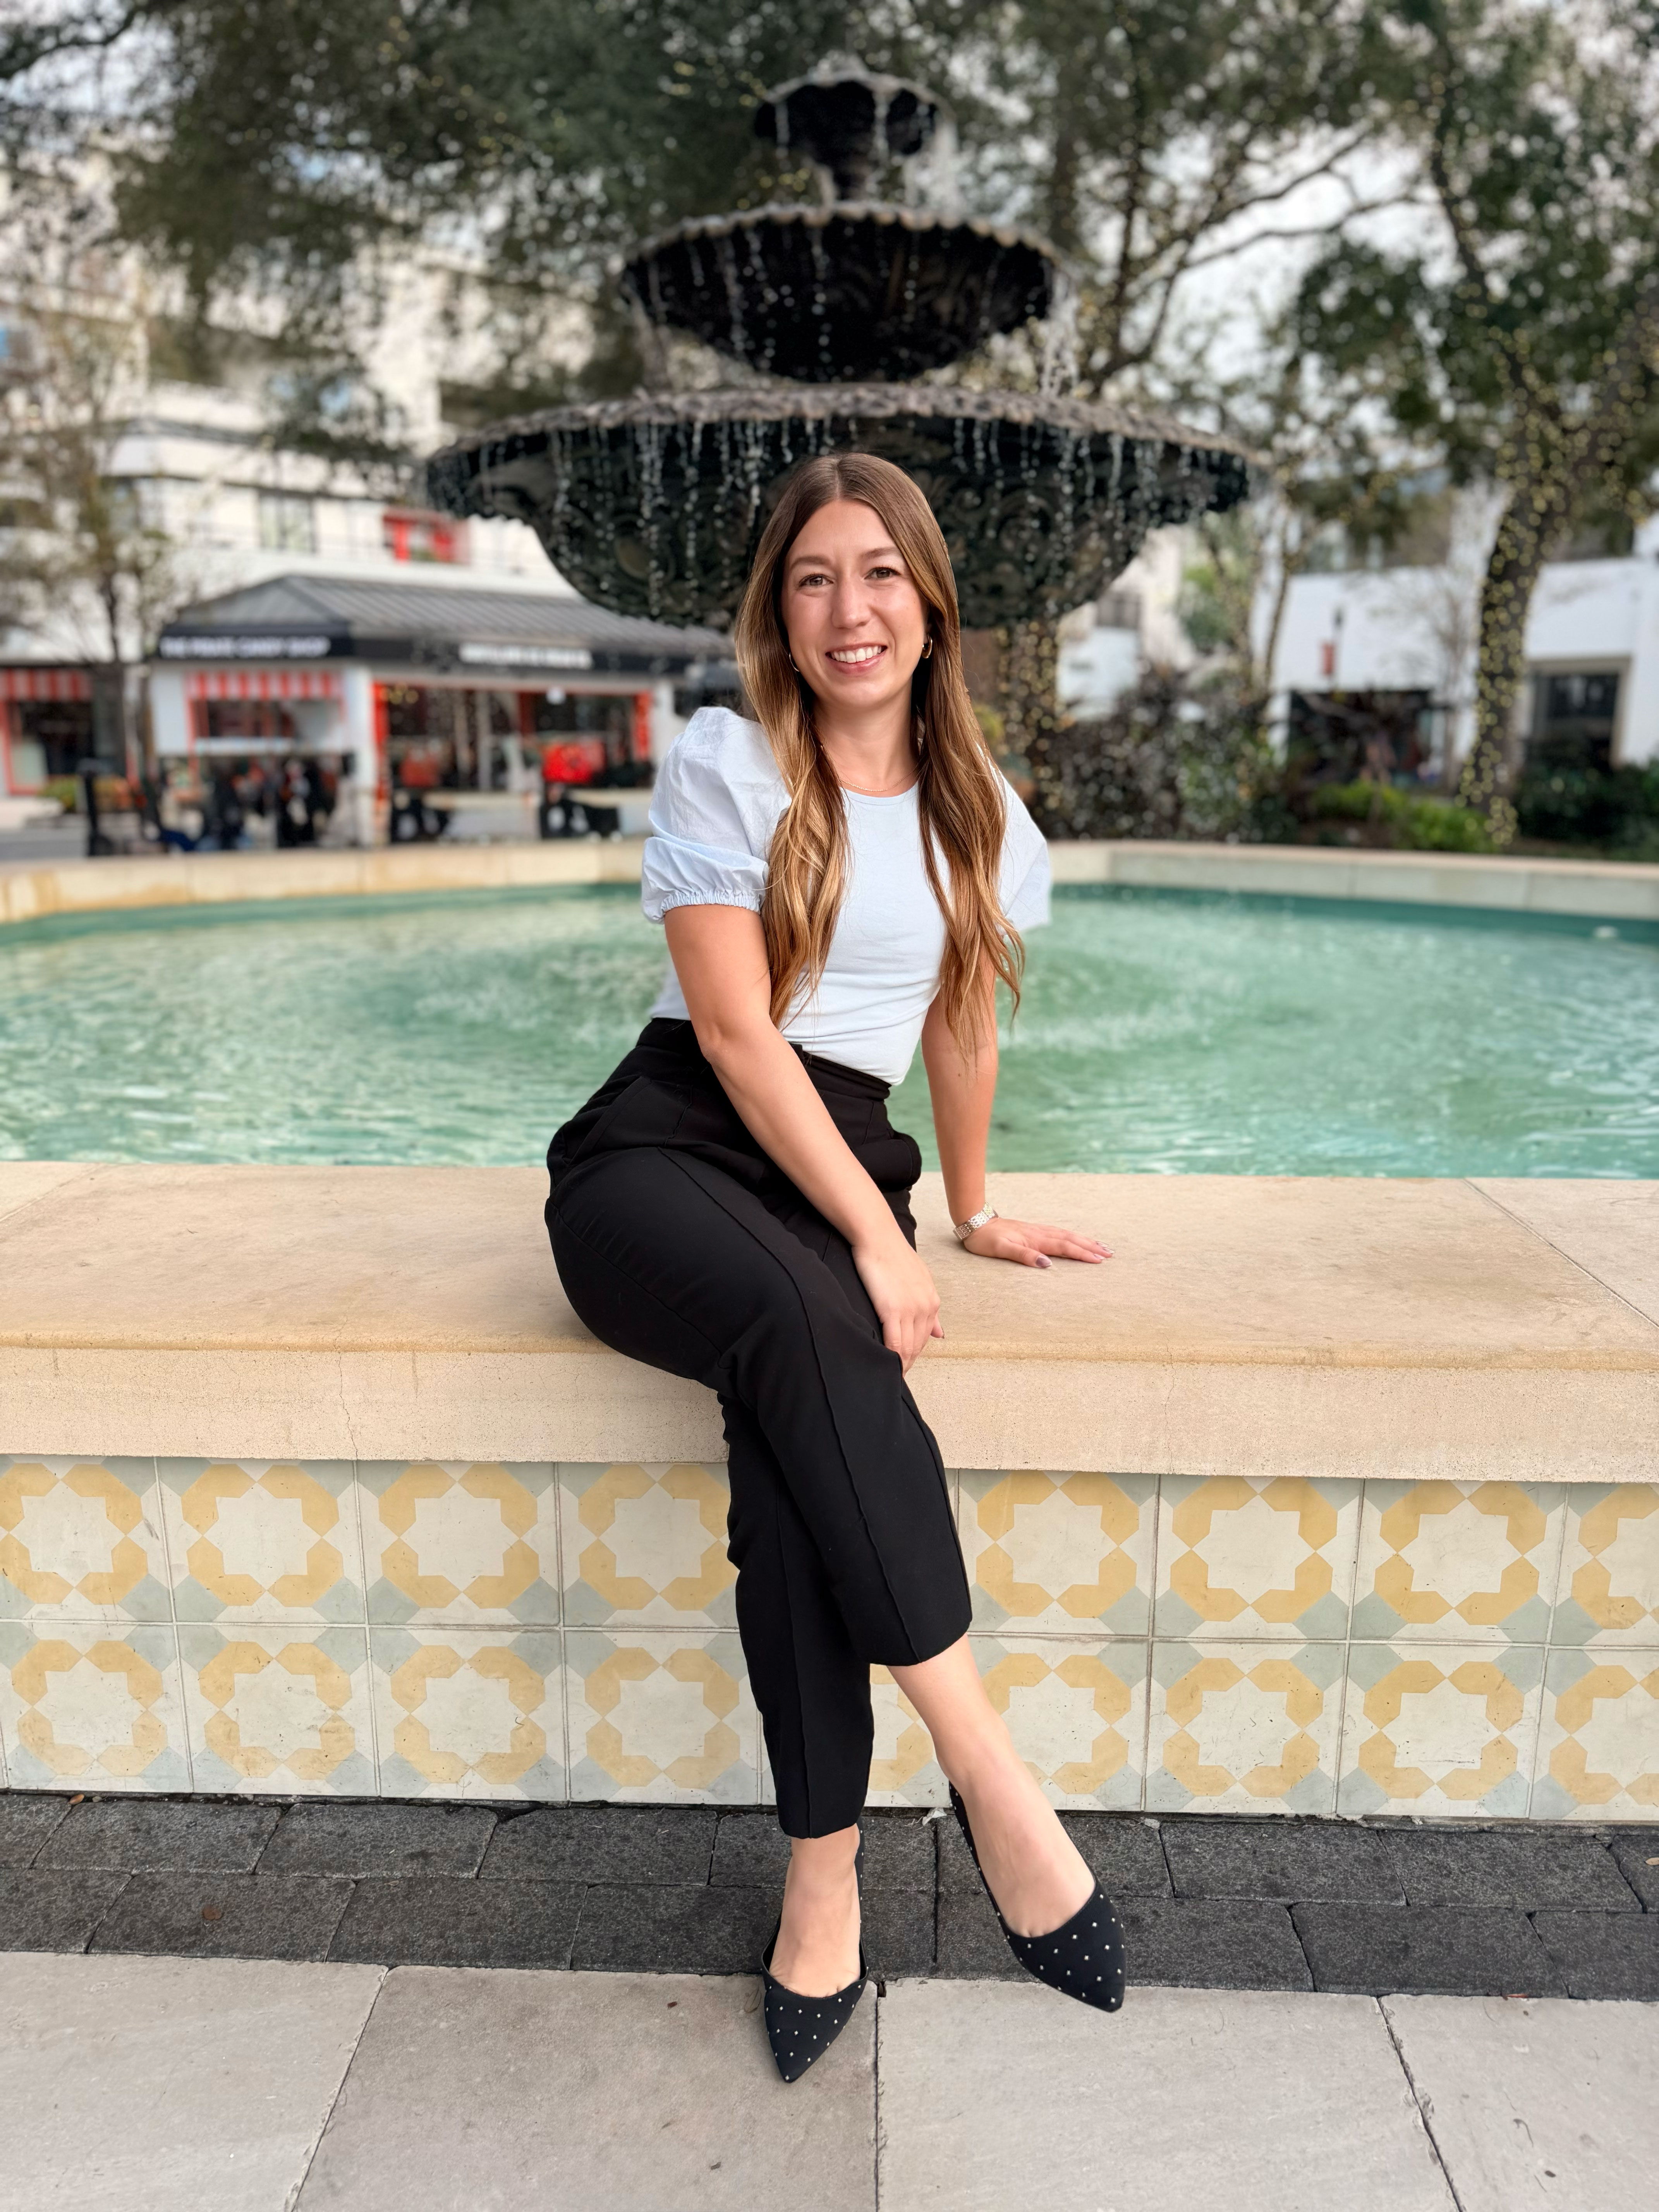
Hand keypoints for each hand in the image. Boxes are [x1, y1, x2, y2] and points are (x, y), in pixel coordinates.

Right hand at [852, 1230, 944, 1370]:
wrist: (878, 1237)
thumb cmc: (892, 1255)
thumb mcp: (920, 1280)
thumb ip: (929, 1308)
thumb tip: (939, 1334)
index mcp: (932, 1301)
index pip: (926, 1337)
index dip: (915, 1353)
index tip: (905, 1363)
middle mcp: (926, 1307)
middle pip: (917, 1346)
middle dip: (908, 1363)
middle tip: (896, 1376)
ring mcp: (911, 1310)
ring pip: (907, 1348)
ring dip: (899, 1364)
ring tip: (889, 1375)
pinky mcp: (892, 1310)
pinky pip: (893, 1343)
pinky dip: (890, 1357)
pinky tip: (884, 1365)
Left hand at [961, 1217, 1110, 1269]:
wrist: (974, 1222)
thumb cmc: (985, 1240)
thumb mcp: (1001, 1250)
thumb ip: (1023, 1256)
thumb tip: (1046, 1264)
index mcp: (1034, 1239)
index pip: (1064, 1247)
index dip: (1082, 1253)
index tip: (1099, 1260)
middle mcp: (1039, 1233)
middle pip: (1070, 1239)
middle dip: (1091, 1246)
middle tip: (1110, 1254)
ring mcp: (1037, 1230)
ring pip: (1067, 1235)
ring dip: (1085, 1240)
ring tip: (1102, 1246)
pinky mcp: (1033, 1230)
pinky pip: (1059, 1233)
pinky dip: (1072, 1237)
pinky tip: (1077, 1239)